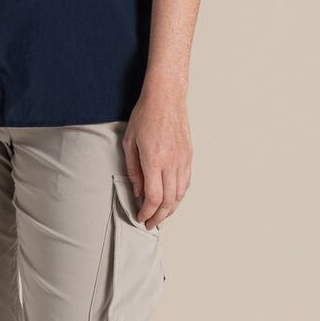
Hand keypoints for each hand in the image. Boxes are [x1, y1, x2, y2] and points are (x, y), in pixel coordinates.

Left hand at [122, 87, 192, 227]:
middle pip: (168, 201)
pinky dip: (179, 195)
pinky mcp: (189, 156)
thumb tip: (138, 191)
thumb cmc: (145, 115)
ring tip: (160, 215)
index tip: (140, 217)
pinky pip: (186, 182)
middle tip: (150, 223)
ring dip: (170, 209)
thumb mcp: (130, 142)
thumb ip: (133, 170)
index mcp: (154, 160)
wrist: (166, 97)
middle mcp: (171, 163)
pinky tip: (171, 199)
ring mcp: (183, 160)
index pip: (154, 198)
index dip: (147, 212)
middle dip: (159, 217)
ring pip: (180, 194)